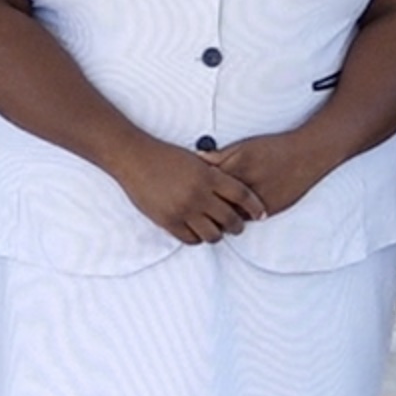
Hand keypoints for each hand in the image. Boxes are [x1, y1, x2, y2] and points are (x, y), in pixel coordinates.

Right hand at [111, 139, 268, 244]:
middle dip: (238, 226)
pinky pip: (190, 239)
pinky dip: (197, 238)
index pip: (242, 195)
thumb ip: (213, 175)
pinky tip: (197, 232)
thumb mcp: (195, 161)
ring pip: (212, 234)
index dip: (255, 206)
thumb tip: (232, 192)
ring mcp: (183, 209)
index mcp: (208, 176)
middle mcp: (199, 195)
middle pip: (230, 219)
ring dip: (218, 235)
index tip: (261, 213)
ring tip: (217, 231)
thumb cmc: (163, 156)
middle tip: (238, 227)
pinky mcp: (168, 221)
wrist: (134, 158)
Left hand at [208, 131, 337, 217]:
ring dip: (221, 215)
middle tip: (195, 205)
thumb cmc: (275, 149)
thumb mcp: (244, 146)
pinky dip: (238, 217)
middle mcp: (248, 186)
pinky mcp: (270, 210)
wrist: (306, 156)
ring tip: (210, 213)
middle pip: (217, 203)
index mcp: (238, 167)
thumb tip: (198, 159)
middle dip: (205, 206)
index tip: (188, 189)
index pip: (208, 183)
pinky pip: (248, 220)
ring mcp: (259, 201)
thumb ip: (220, 155)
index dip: (196, 187)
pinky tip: (231, 214)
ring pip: (231, 215)